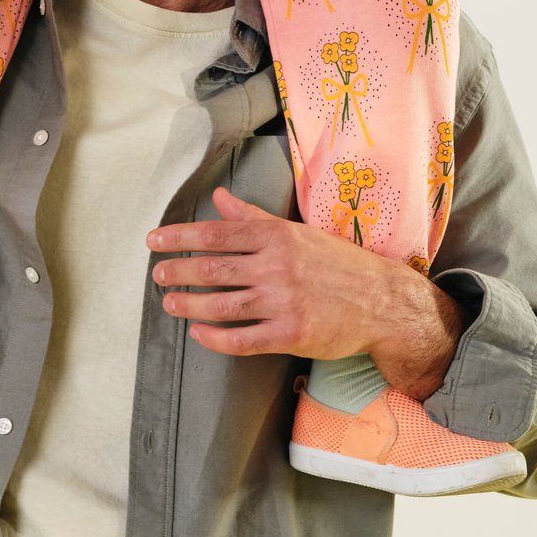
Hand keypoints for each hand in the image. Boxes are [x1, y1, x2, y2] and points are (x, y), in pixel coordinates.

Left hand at [147, 188, 466, 401]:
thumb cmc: (335, 262)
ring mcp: (283, 302)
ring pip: (222, 304)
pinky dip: (215, 338)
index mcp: (276, 236)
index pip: (217, 232)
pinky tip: (199, 333)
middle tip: (157, 274)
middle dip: (179, 270)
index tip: (155, 240)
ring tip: (170, 302)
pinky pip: (242, 339)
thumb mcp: (296, 232)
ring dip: (189, 304)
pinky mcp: (290, 335)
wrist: (381, 301)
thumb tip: (218, 197)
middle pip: (214, 267)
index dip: (181, 236)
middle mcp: (276, 266)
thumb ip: (253, 218)